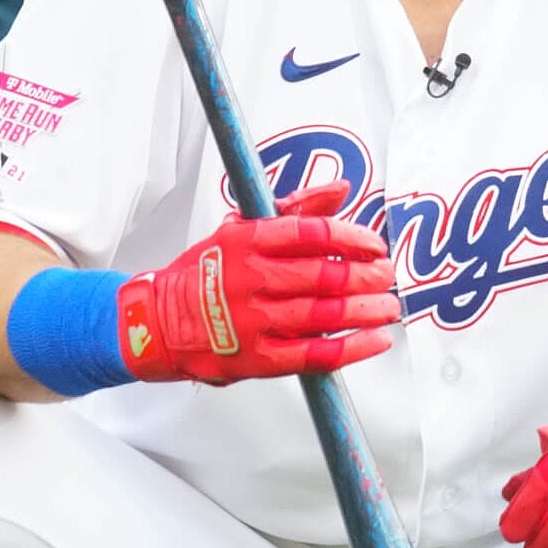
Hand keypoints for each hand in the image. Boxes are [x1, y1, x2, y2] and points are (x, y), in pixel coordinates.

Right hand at [118, 181, 398, 384]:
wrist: (158, 323)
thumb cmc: (206, 274)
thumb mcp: (240, 228)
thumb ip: (296, 210)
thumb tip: (342, 190)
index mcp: (248, 240)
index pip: (313, 233)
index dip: (353, 239)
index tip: (375, 245)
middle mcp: (251, 278)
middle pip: (326, 275)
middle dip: (369, 275)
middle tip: (387, 275)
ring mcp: (255, 320)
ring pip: (326, 314)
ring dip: (368, 310)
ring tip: (389, 307)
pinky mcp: (259, 358)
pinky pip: (316, 353)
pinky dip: (353, 347)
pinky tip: (376, 340)